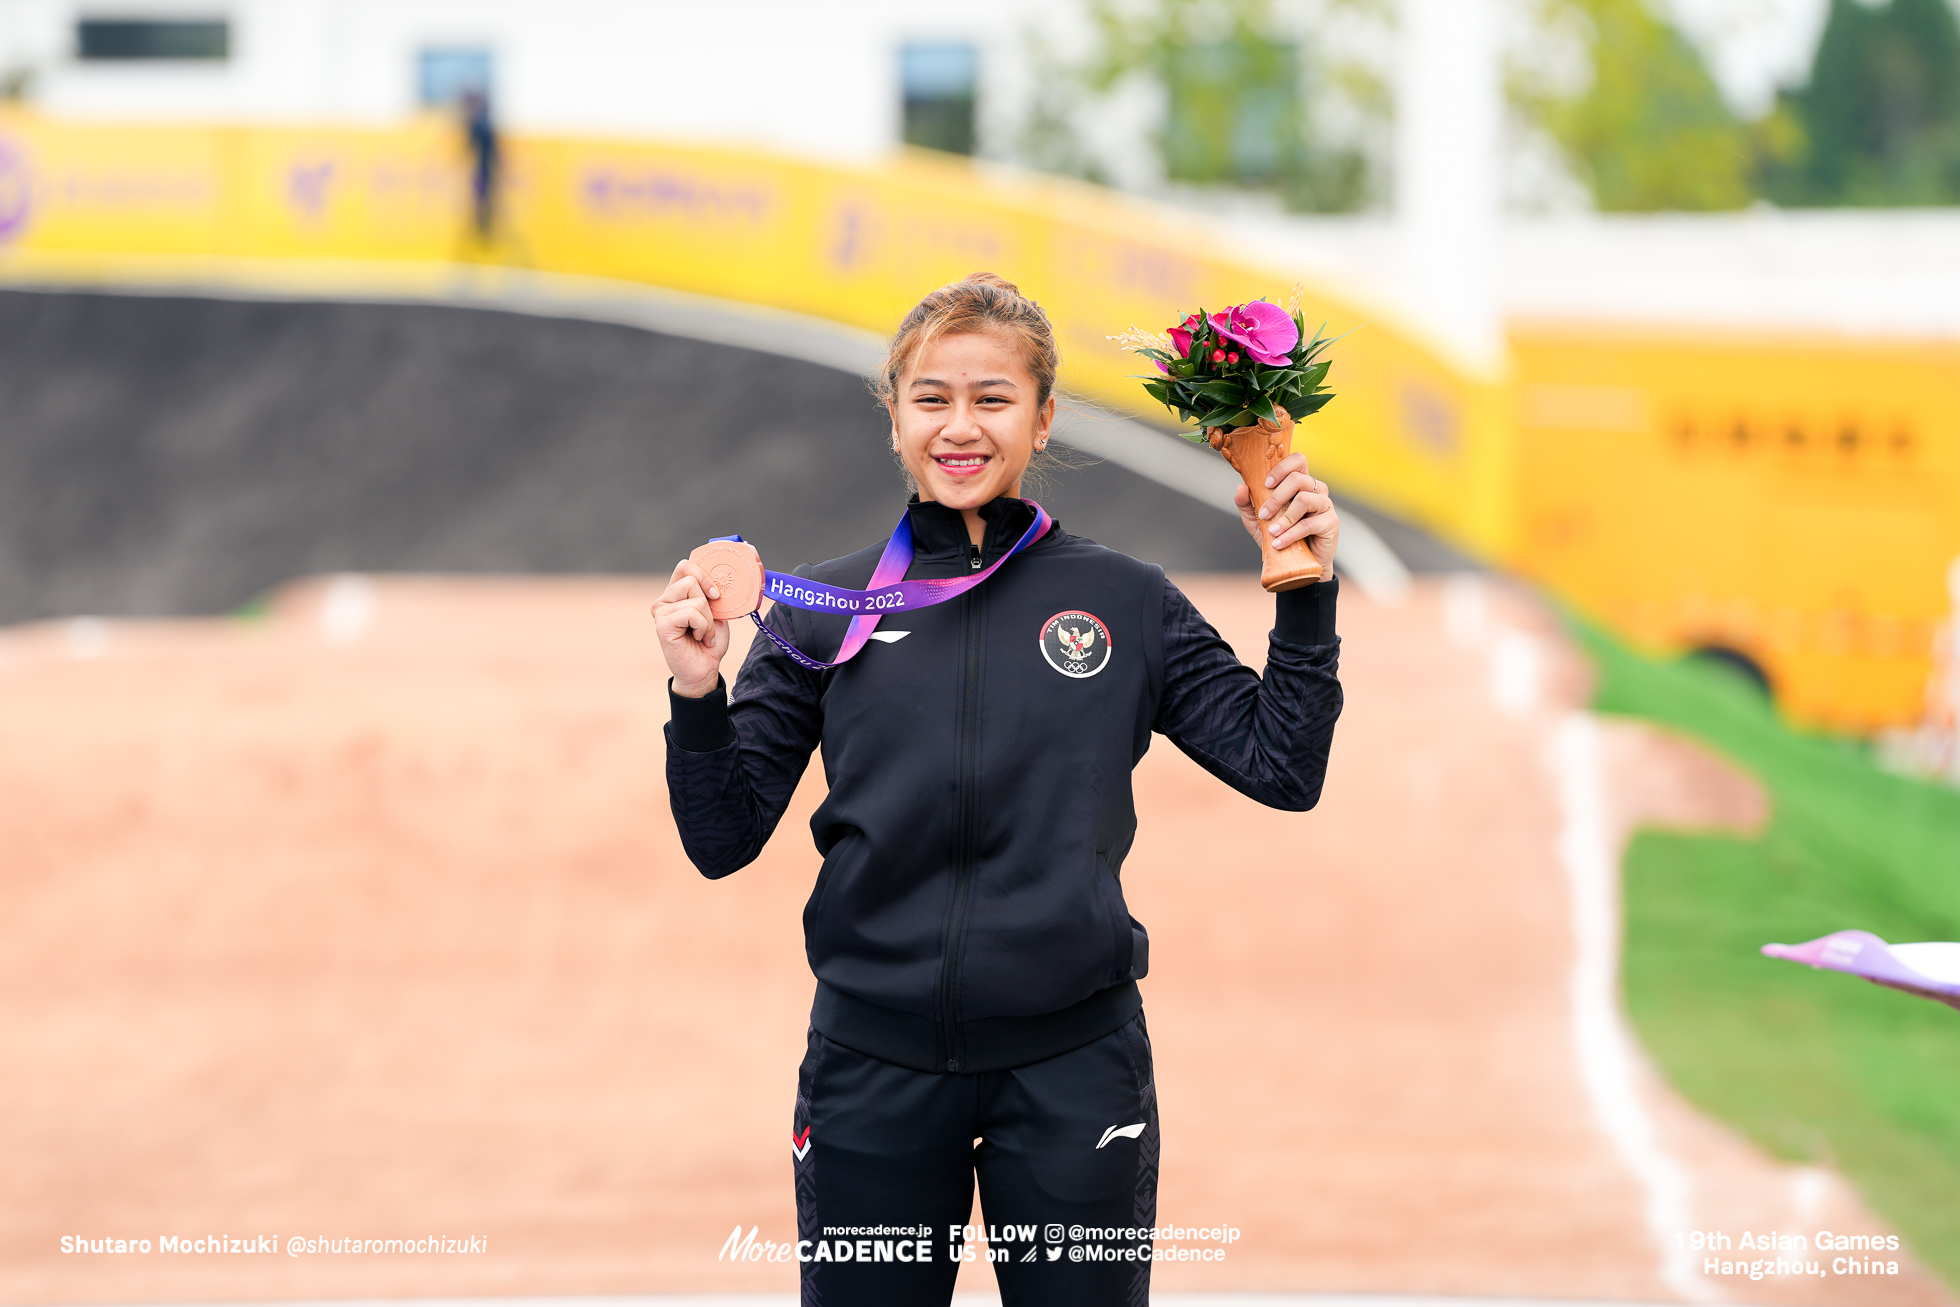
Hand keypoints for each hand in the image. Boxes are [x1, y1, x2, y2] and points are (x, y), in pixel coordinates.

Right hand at [652, 558, 731, 697]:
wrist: (703, 670)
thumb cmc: (708, 642)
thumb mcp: (716, 613)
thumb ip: (712, 595)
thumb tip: (715, 582)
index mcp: (676, 593)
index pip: (685, 567)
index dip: (703, 575)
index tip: (715, 595)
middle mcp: (664, 599)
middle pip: (691, 580)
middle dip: (709, 604)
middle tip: (708, 624)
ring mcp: (660, 611)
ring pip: (695, 599)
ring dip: (708, 620)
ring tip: (703, 634)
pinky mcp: (662, 624)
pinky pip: (691, 613)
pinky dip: (703, 627)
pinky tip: (698, 638)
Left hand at [1234, 451, 1338, 577]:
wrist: (1298, 565)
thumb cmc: (1280, 537)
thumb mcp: (1258, 521)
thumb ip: (1247, 504)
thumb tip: (1241, 487)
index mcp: (1301, 483)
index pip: (1298, 461)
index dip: (1282, 468)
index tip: (1266, 484)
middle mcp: (1316, 489)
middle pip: (1298, 478)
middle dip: (1276, 497)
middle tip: (1263, 514)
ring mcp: (1325, 504)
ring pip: (1304, 499)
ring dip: (1284, 517)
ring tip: (1272, 532)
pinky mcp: (1331, 522)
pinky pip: (1309, 523)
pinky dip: (1291, 534)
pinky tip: (1279, 543)